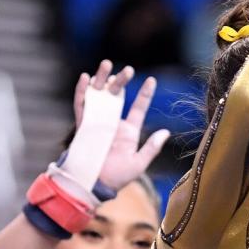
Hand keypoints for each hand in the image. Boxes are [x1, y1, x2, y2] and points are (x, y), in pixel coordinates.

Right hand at [72, 61, 169, 190]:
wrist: (94, 184)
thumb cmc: (117, 177)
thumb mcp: (138, 163)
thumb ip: (151, 147)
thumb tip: (166, 132)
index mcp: (128, 131)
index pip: (138, 108)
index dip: (144, 94)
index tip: (151, 80)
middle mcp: (113, 123)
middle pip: (118, 96)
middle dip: (121, 81)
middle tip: (128, 70)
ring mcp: (98, 122)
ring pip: (99, 95)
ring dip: (102, 80)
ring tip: (106, 65)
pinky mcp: (83, 125)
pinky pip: (81, 105)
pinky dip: (82, 92)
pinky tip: (86, 78)